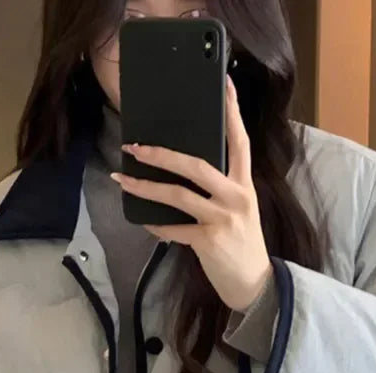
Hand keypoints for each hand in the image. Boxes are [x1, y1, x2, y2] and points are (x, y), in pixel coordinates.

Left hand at [111, 77, 271, 313]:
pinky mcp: (208, 241)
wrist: (254, 285)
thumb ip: (220, 190)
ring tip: (122, 179)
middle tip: (134, 146)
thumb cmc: (242, 245)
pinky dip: (155, 225)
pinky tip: (143, 222)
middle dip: (162, 154)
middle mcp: (236, 197)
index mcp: (244, 185)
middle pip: (196, 165)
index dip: (232, 111)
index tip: (224, 83)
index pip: (240, 141)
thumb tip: (186, 172)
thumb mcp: (240, 210)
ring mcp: (222, 219)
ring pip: (177, 195)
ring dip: (145, 187)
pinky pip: (172, 229)